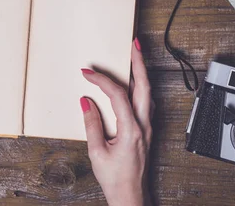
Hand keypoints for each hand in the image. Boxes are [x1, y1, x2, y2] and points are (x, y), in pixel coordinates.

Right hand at [80, 38, 153, 205]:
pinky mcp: (146, 130)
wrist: (130, 195)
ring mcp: (147, 127)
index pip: (117, 95)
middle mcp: (143, 126)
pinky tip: (134, 82)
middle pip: (144, 86)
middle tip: (133, 44)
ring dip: (142, 72)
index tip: (87, 73)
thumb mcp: (97, 152)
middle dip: (139, 62)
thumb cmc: (114, 178)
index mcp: (131, 130)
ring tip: (135, 56)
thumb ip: (92, 124)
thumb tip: (86, 102)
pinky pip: (146, 102)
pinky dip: (140, 86)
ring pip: (148, 92)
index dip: (102, 81)